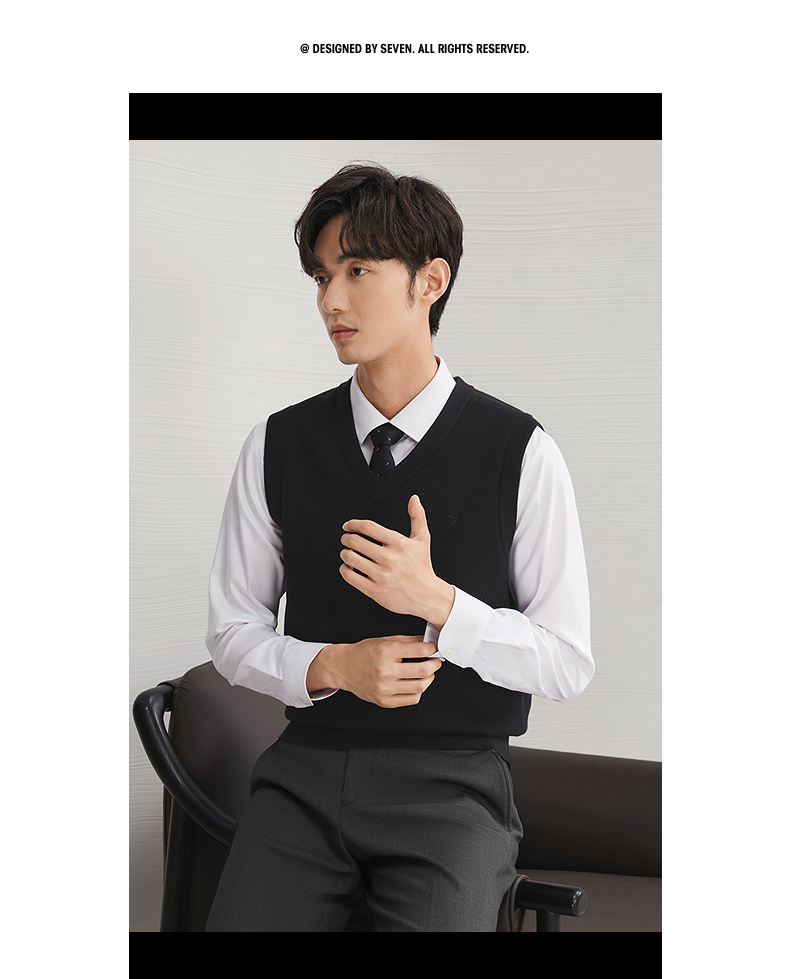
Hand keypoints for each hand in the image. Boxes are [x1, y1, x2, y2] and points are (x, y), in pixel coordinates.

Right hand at [309, 635, 441, 707]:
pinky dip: (418, 691)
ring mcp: (384, 688)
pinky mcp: (384, 701)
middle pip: (423, 670)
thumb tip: (430, 642)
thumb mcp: (385, 640)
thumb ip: (409, 641)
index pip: (420, 650)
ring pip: (420, 687)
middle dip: (435, 664)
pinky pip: (411, 699)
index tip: (435, 648)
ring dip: (429, 678)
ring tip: (426, 672)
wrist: (343, 667)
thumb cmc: (363, 653)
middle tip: (435, 661)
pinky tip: (415, 683)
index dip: (433, 649)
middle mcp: (385, 670)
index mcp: (386, 651)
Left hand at [339, 495, 454, 627]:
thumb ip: (417, 517)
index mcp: (399, 543)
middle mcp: (389, 558)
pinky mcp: (375, 590)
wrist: (426, 595)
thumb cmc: (422, 567)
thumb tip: (414, 499)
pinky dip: (344, 570)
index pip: (368, 527)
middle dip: (346, 538)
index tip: (348, 526)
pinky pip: (350, 576)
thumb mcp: (422, 539)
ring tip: (348, 553)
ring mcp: (381, 575)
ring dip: (344, 553)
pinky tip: (349, 568)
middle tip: (346, 539)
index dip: (353, 524)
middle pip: (355, 541)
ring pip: (350, 558)